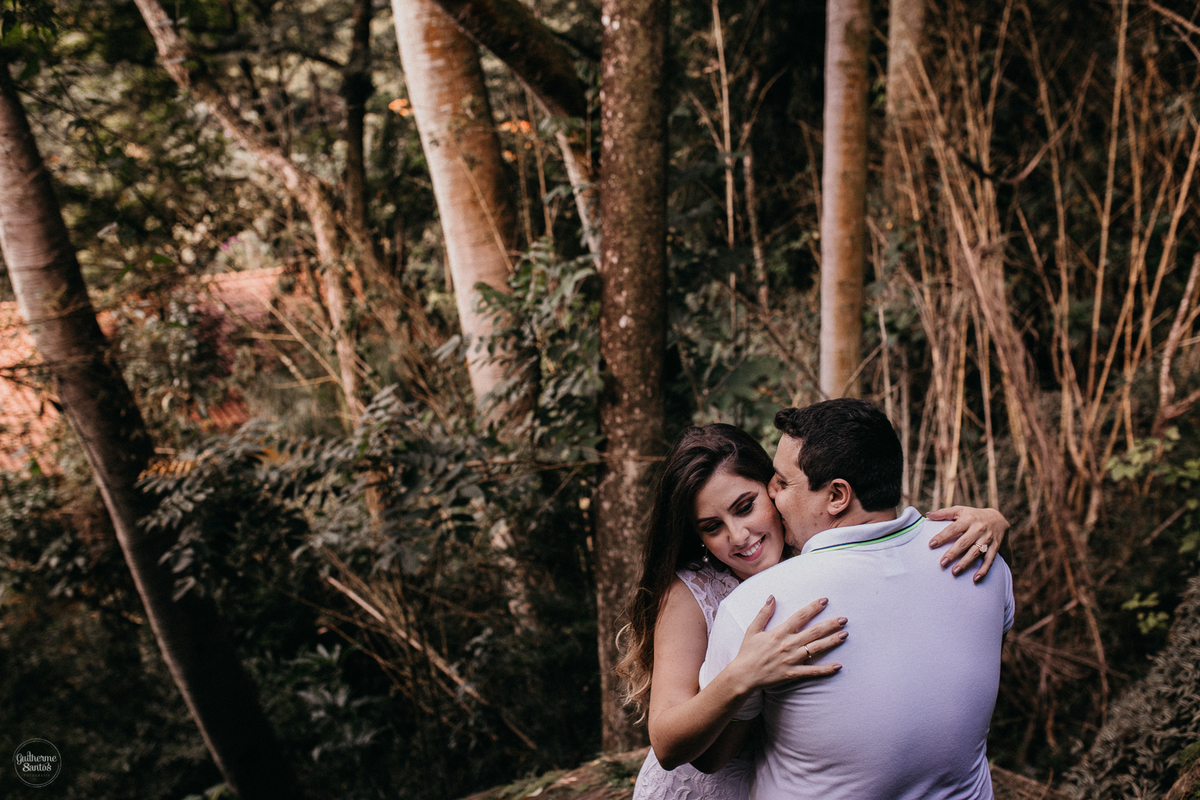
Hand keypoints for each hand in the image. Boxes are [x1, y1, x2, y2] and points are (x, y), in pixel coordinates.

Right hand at [731, 596, 845, 688]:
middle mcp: (788, 644)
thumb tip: (772, 597)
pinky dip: (826, 669)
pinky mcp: (793, 673)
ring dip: (831, 641)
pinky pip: (812, 671)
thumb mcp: (753, 630)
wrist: (743, 675)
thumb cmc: (747, 652)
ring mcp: (792, 660)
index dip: (813, 608)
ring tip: (845, 635)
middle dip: (830, 624)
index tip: (825, 601)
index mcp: (779, 633)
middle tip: (844, 619)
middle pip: (813, 632)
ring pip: (816, 649)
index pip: (800, 616)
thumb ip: (763, 613)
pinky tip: (838, 666)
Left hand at [926, 506, 1007, 581]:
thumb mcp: (960, 510)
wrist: (998, 518)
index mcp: (968, 519)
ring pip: (975, 552)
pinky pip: (990, 560)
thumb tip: (928, 515)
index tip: (931, 544)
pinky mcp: (995, 547)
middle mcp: (978, 529)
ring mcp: (987, 538)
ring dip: (965, 563)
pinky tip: (975, 578)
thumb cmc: (973, 515)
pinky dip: (983, 570)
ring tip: (954, 571)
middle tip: (942, 563)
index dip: (942, 536)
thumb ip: (944, 513)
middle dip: (953, 553)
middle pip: (964, 542)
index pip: (952, 528)